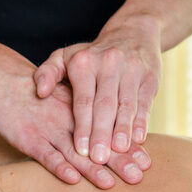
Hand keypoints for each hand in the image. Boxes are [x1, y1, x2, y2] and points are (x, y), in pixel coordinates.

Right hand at [0, 56, 150, 188]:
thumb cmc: (33, 90)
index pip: (108, 128)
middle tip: (138, 177)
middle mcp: (67, 119)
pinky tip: (73, 179)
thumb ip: (81, 115)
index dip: (126, 145)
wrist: (0, 75)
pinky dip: (59, 166)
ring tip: (111, 184)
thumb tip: (106, 136)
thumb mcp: (62, 98)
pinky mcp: (27, 138)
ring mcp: (47, 129)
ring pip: (74, 151)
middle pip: (97, 141)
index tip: (146, 160)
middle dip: (118, 161)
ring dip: (93, 169)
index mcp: (78, 110)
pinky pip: (45, 154)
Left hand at [34, 15, 161, 163]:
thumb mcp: (64, 57)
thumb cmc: (90, 55)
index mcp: (84, 62)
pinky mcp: (150, 77)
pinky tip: (139, 139)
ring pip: (126, 105)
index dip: (83, 126)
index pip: (83, 100)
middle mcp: (109, 63)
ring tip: (119, 152)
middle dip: (101, 134)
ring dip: (123, 130)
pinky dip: (142, 122)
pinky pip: (145, 102)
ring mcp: (132, 69)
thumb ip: (47, 73)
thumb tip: (40, 93)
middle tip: (98, 159)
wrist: (132, 32)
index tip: (80, 150)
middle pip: (105, 105)